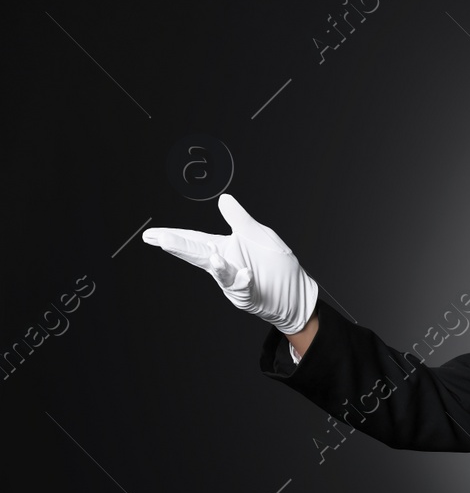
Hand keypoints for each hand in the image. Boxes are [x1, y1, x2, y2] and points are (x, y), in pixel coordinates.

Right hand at [143, 193, 318, 334]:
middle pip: (198, 254)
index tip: (150, 234)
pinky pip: (242, 285)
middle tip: (158, 238)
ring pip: (219, 272)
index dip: (172, 235)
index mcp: (223, 248)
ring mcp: (234, 281)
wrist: (296, 293)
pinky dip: (241, 279)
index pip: (194, 239)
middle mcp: (224, 265)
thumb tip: (224, 199)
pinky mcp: (248, 294)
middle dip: (179, 246)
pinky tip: (245, 273)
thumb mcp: (258, 235)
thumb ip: (240, 219)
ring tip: (209, 255)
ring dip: (212, 264)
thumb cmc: (276, 265)